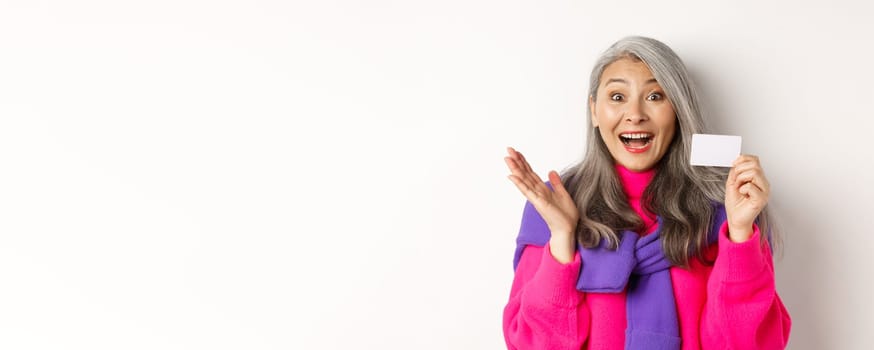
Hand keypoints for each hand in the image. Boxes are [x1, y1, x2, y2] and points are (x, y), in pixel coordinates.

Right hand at [504, 147, 578, 261]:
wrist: (567, 229)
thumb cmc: (566, 215)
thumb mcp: (563, 194)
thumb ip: (556, 183)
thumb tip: (551, 171)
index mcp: (543, 189)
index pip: (531, 173)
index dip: (524, 162)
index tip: (517, 153)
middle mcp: (537, 192)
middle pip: (525, 173)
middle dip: (517, 161)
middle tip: (508, 150)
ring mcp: (536, 197)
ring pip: (523, 180)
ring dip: (515, 169)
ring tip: (507, 158)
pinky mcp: (538, 203)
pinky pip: (527, 191)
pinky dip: (519, 183)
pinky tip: (512, 176)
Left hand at [724, 154, 769, 241]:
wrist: (735, 218)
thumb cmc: (735, 203)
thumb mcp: (732, 182)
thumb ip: (736, 172)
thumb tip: (737, 162)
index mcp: (758, 178)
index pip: (755, 160)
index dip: (743, 159)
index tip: (734, 165)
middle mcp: (763, 183)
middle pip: (755, 164)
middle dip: (740, 169)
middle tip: (736, 180)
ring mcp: (764, 191)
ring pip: (754, 172)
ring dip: (741, 178)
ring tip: (739, 187)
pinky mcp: (761, 199)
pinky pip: (751, 186)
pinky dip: (743, 188)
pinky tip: (742, 194)